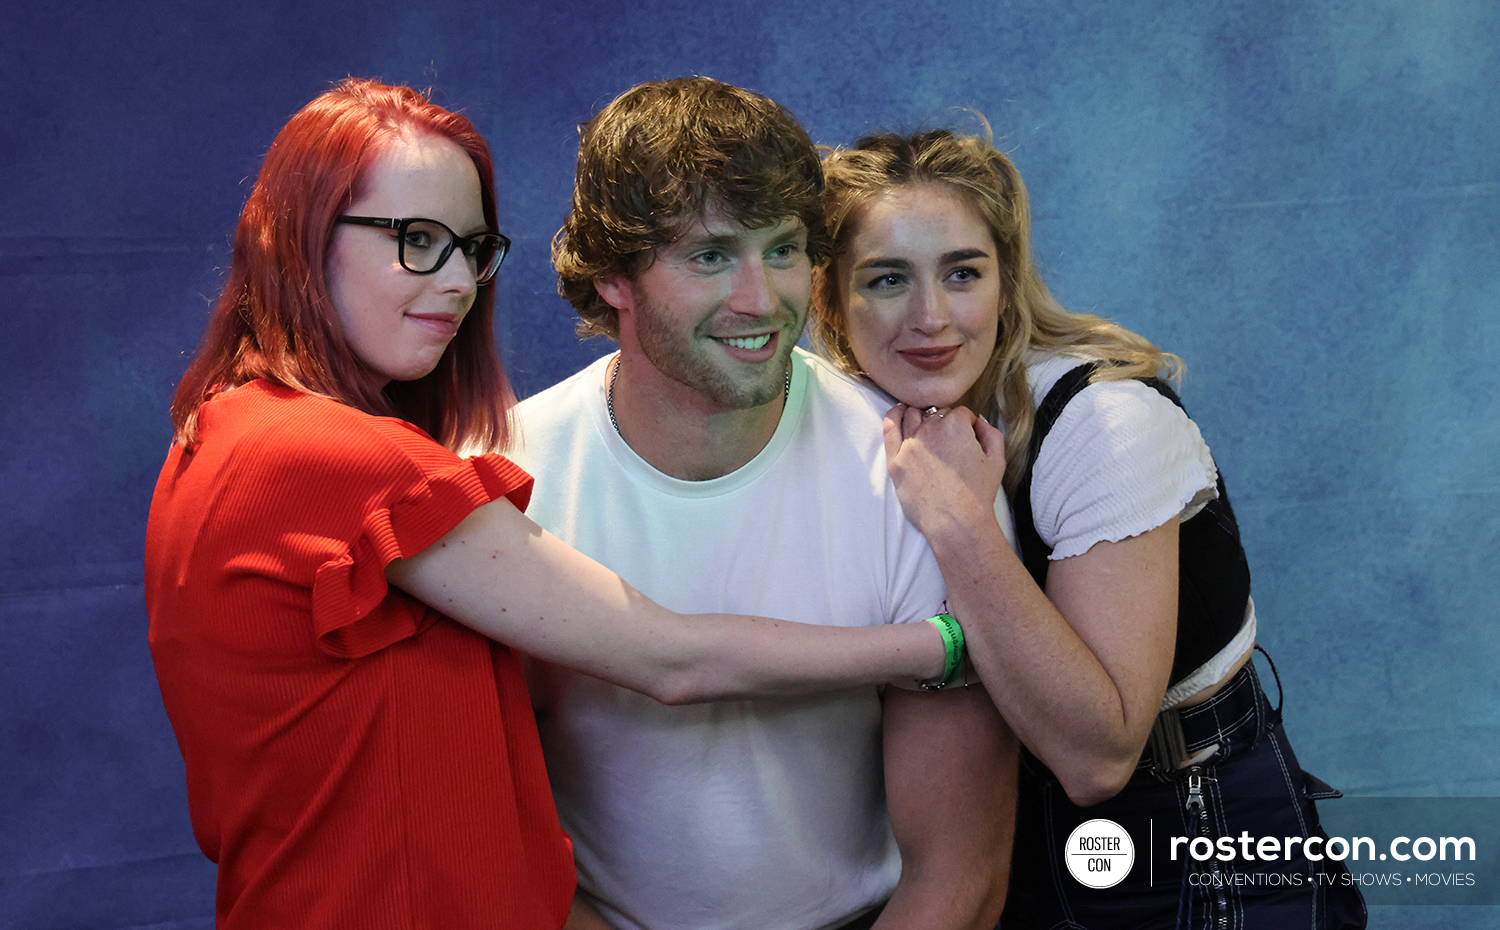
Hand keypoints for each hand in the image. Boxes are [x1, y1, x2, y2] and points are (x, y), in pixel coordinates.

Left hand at [881, 404, 1005, 537]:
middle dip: (945, 423)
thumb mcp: (997, 459)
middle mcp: (930, 430)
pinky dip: (894, 416)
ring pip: (913, 417)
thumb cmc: (978, 494)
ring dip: (921, 417)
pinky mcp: (896, 460)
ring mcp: (910, 444)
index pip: (960, 413)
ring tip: (925, 424)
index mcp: (956, 425)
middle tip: (950, 444)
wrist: (956, 522)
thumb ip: (990, 432)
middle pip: (936, 415)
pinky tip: (899, 411)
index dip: (967, 424)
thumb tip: (978, 421)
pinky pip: (890, 429)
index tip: (968, 438)